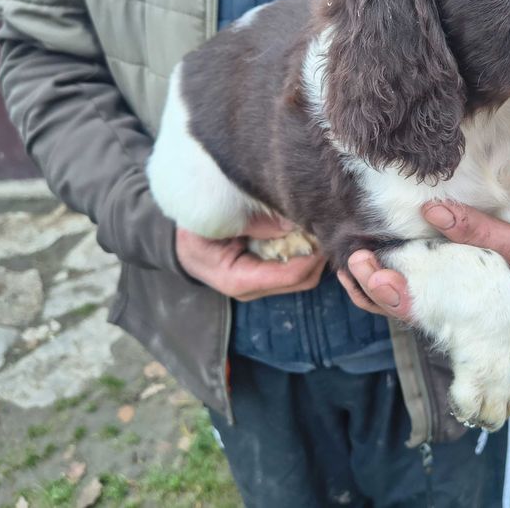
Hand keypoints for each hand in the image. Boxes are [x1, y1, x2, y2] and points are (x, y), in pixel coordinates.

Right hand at [176, 214, 325, 300]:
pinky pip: (296, 267)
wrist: (181, 245)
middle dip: (319, 254)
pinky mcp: (267, 276)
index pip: (290, 275)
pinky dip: (306, 250)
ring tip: (319, 225)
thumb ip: (254, 222)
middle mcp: (254, 289)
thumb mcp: (216, 222)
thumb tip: (292, 221)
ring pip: (305, 275)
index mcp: (239, 280)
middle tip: (328, 224)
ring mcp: (262, 285)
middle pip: (304, 279)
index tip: (323, 228)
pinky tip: (307, 229)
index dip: (312, 254)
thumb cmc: (194, 232)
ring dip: (315, 252)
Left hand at [338, 141, 509, 318]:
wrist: (497, 181)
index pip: (504, 247)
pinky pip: (404, 298)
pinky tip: (349, 275)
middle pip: (455, 291)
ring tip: (357, 271)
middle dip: (414, 288)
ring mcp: (458, 282)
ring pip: (424, 303)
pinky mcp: (431, 283)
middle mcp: (489, 272)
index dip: (471, 231)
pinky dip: (375, 293)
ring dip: (387, 295)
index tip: (433, 210)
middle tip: (376, 269)